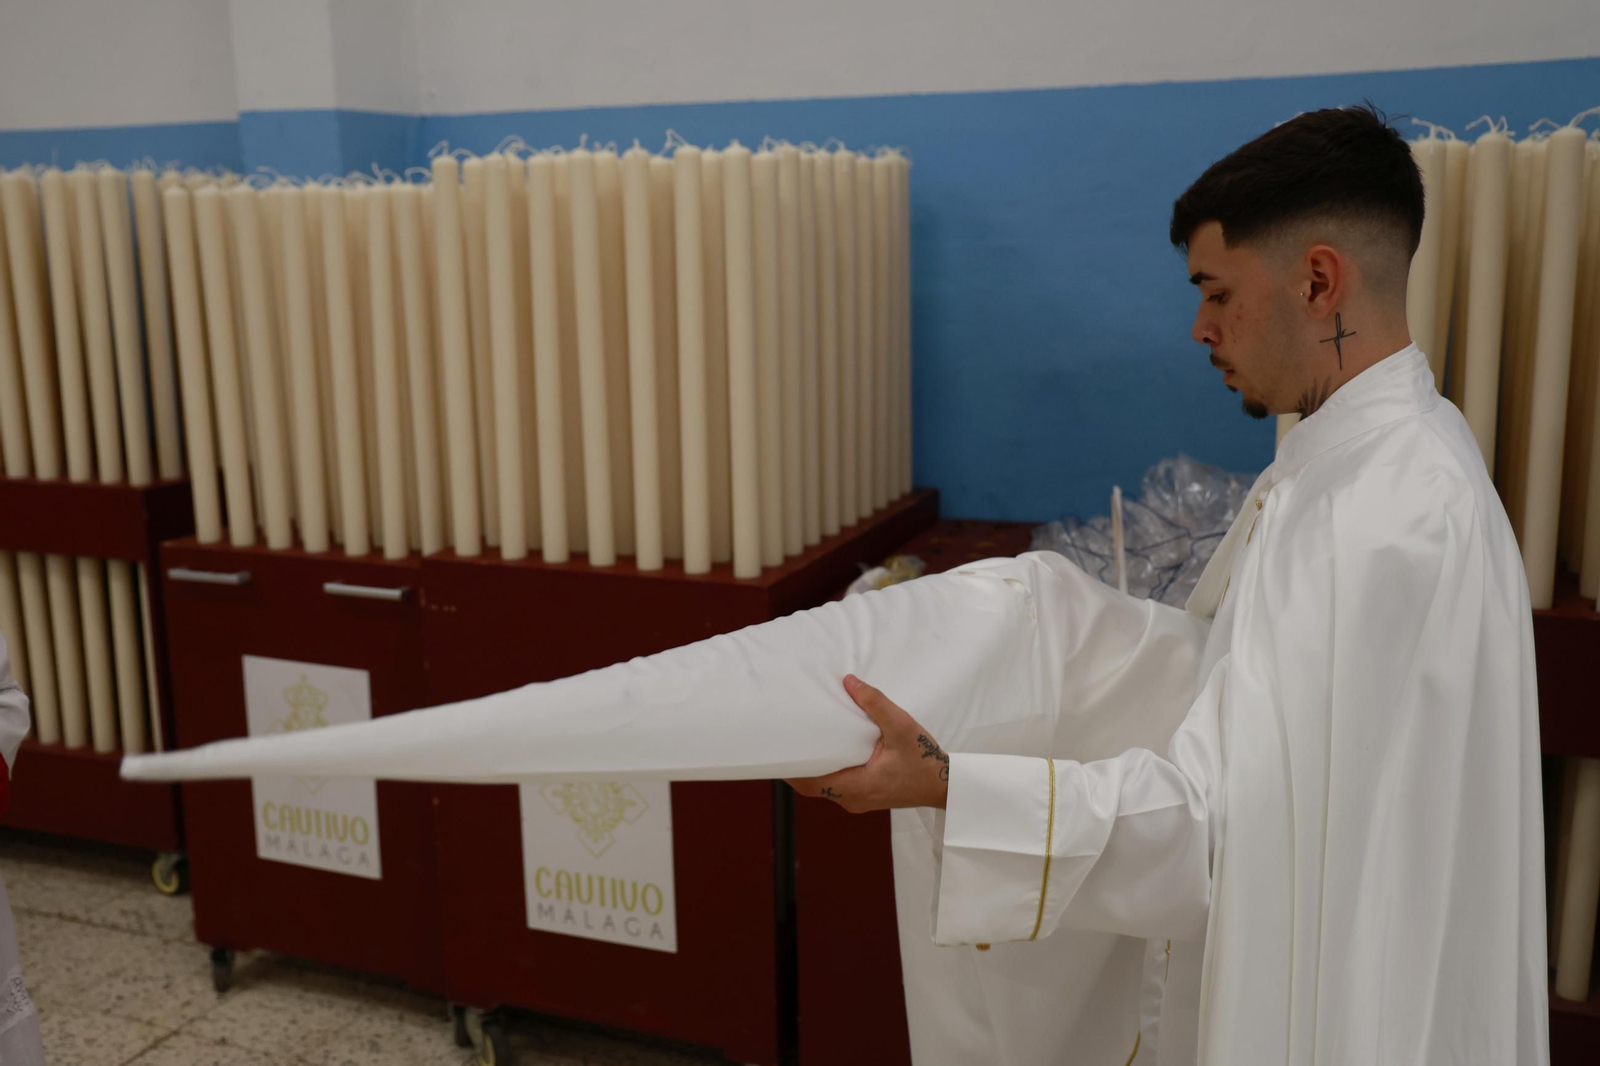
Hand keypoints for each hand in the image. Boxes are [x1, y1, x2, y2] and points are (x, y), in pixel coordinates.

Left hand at [787, 675, 949, 811]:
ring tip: (802, 745)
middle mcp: (853, 799)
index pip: (812, 784)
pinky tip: (827, 753)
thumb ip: (875, 703)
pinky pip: (838, 787)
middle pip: (814, 787)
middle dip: (797, 768)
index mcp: (857, 786)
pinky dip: (828, 771)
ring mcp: (860, 801)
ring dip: (813, 770)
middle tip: (785, 743)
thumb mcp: (902, 727)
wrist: (946, 785)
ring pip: (825, 788)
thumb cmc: (925, 760)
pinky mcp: (867, 796)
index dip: (792, 770)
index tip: (777, 752)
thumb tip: (849, 682)